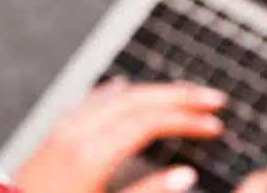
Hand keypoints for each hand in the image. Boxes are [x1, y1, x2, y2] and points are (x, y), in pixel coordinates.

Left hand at [14, 76, 225, 192]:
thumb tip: (185, 175)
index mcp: (89, 153)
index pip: (147, 122)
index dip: (185, 119)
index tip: (214, 122)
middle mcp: (73, 133)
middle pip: (132, 100)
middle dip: (175, 95)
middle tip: (210, 97)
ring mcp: (59, 131)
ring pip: (111, 96)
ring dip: (149, 92)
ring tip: (180, 93)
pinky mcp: (51, 137)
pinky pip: (89, 102)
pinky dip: (114, 93)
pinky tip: (122, 90)